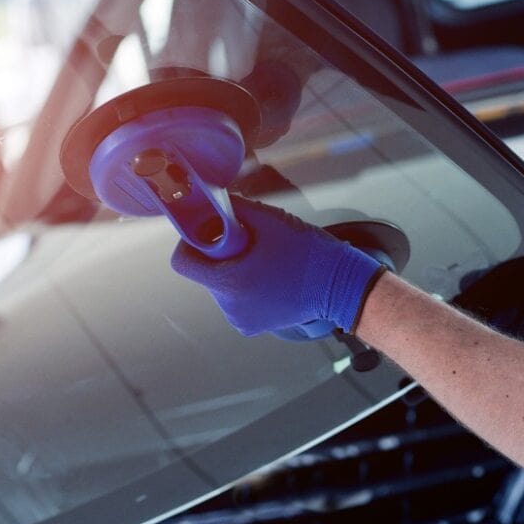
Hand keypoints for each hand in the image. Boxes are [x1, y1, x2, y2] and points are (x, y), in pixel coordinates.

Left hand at [170, 196, 384, 337]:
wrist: (340, 285)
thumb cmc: (307, 251)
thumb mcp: (267, 219)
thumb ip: (231, 207)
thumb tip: (208, 198)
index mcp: (229, 283)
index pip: (183, 263)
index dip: (191, 243)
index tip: (210, 233)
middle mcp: (230, 307)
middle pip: (204, 273)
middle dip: (219, 256)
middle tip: (248, 244)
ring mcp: (241, 319)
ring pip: (220, 286)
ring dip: (233, 271)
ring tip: (264, 262)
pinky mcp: (252, 326)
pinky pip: (235, 300)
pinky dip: (245, 287)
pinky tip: (268, 277)